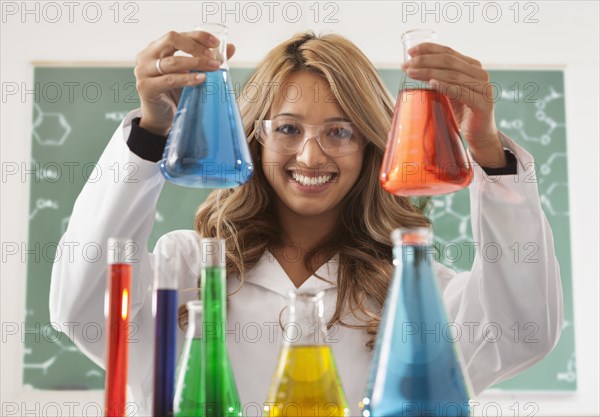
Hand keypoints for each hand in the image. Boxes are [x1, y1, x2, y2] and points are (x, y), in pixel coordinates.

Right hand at [134, 30, 235, 135]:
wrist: (161, 118)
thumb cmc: (175, 93)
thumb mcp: (191, 73)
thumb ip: (207, 59)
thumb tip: (231, 47)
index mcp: (156, 47)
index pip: (178, 34)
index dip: (198, 36)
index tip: (216, 43)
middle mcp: (147, 55)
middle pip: (172, 39)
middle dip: (195, 46)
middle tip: (213, 57)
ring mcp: (143, 71)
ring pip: (173, 61)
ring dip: (196, 63)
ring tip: (213, 68)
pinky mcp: (146, 87)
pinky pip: (170, 80)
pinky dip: (187, 79)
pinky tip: (201, 79)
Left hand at [402, 43, 505, 167]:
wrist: (479, 134)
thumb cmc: (462, 112)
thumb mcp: (448, 91)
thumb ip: (438, 77)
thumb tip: (413, 66)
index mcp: (472, 66)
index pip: (449, 52)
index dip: (429, 49)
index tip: (410, 52)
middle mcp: (479, 73)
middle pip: (449, 61)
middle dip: (425, 61)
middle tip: (406, 65)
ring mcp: (483, 88)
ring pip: (453, 75)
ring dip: (429, 72)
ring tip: (412, 73)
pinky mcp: (482, 103)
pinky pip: (461, 92)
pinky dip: (446, 86)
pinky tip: (432, 83)